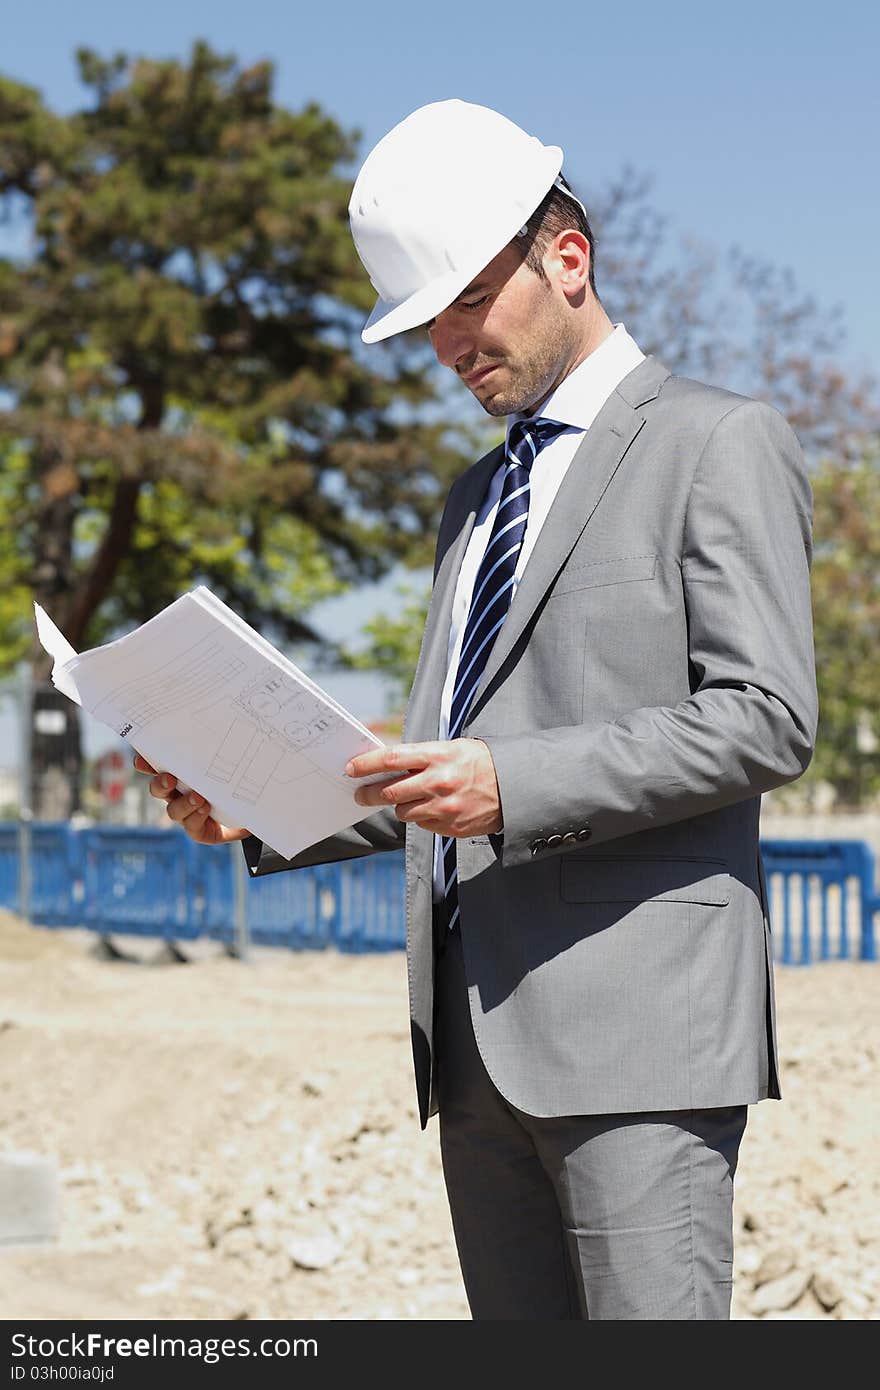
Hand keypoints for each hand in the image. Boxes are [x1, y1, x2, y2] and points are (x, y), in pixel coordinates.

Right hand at [132, 754, 250, 845]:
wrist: (254, 811)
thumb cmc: (239, 780)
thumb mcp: (234, 760)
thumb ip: (224, 744)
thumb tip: (225, 717)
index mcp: (182, 774)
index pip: (159, 766)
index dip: (147, 763)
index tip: (141, 758)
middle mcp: (179, 794)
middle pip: (158, 789)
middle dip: (160, 783)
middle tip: (170, 778)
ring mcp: (187, 814)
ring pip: (174, 810)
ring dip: (184, 803)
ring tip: (199, 797)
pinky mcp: (199, 830)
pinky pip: (191, 826)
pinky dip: (196, 817)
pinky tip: (206, 809)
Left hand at [345, 739, 501, 837]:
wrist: (516, 787)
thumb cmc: (480, 762)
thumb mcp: (453, 748)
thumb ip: (421, 756)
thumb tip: (387, 764)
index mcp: (438, 756)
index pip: (391, 759)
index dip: (366, 765)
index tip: (351, 769)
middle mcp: (439, 782)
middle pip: (389, 792)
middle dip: (368, 794)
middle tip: (359, 794)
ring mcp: (444, 808)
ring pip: (402, 811)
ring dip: (399, 806)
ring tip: (405, 798)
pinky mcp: (451, 827)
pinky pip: (422, 824)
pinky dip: (420, 817)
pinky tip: (432, 808)